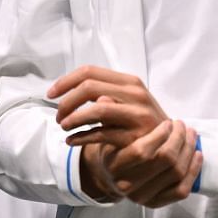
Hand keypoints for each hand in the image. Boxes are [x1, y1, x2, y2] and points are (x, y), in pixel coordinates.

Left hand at [50, 66, 167, 151]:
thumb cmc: (138, 121)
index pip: (89, 71)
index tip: (50, 94)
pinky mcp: (137, 137)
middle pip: (89, 87)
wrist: (167, 146)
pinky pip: (102, 134)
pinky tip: (71, 141)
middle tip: (58, 116)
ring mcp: (139, 116)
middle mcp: (136, 95)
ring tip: (63, 126)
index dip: (65, 81)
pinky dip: (81, 137)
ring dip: (73, 118)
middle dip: (67, 102)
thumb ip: (100, 91)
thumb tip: (63, 90)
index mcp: (130, 81)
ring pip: (97, 109)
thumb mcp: (123, 100)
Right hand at [103, 117, 202, 207]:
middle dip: (178, 139)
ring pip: (176, 172)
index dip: (159, 136)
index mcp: (114, 167)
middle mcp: (127, 185)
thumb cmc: (112, 152)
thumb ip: (107, 116)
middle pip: (164, 161)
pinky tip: (196, 154)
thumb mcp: (104, 134)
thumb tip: (105, 97)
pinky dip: (193, 170)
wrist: (110, 177)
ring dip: (188, 150)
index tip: (167, 124)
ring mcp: (143, 197)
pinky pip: (182, 189)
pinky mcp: (157, 203)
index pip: (142, 152)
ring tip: (190, 134)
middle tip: (181, 125)